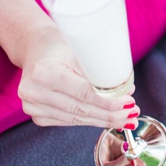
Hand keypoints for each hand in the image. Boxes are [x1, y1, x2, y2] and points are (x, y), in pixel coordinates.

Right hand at [15, 27, 137, 129]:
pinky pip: (69, 121)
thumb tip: (125, 91)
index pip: (83, 93)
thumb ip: (98, 72)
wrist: (34, 47)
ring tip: (124, 119)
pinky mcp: (36, 115)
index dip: (108, 102)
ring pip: (76, 119)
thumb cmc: (58, 45)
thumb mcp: (78, 49)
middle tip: (131, 114)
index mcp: (44, 72)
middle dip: (110, 114)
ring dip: (102, 120)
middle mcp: (34, 92)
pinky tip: (104, 119)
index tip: (128, 103)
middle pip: (81, 109)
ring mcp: (33, 106)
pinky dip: (89, 120)